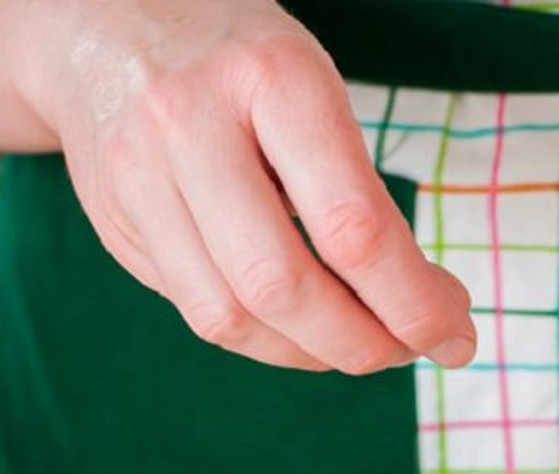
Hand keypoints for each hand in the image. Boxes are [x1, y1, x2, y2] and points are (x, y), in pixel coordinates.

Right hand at [27, 0, 475, 372]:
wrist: (105, 21)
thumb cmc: (244, 66)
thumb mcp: (316, 90)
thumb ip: (362, 196)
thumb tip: (428, 312)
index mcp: (273, 78)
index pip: (353, 227)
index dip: (413, 303)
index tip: (453, 332)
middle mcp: (193, 122)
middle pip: (282, 286)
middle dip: (362, 343)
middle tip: (410, 351)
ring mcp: (139, 175)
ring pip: (230, 317)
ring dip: (312, 355)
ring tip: (361, 345)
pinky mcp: (115, 220)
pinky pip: (198, 313)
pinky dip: (265, 341)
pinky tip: (303, 332)